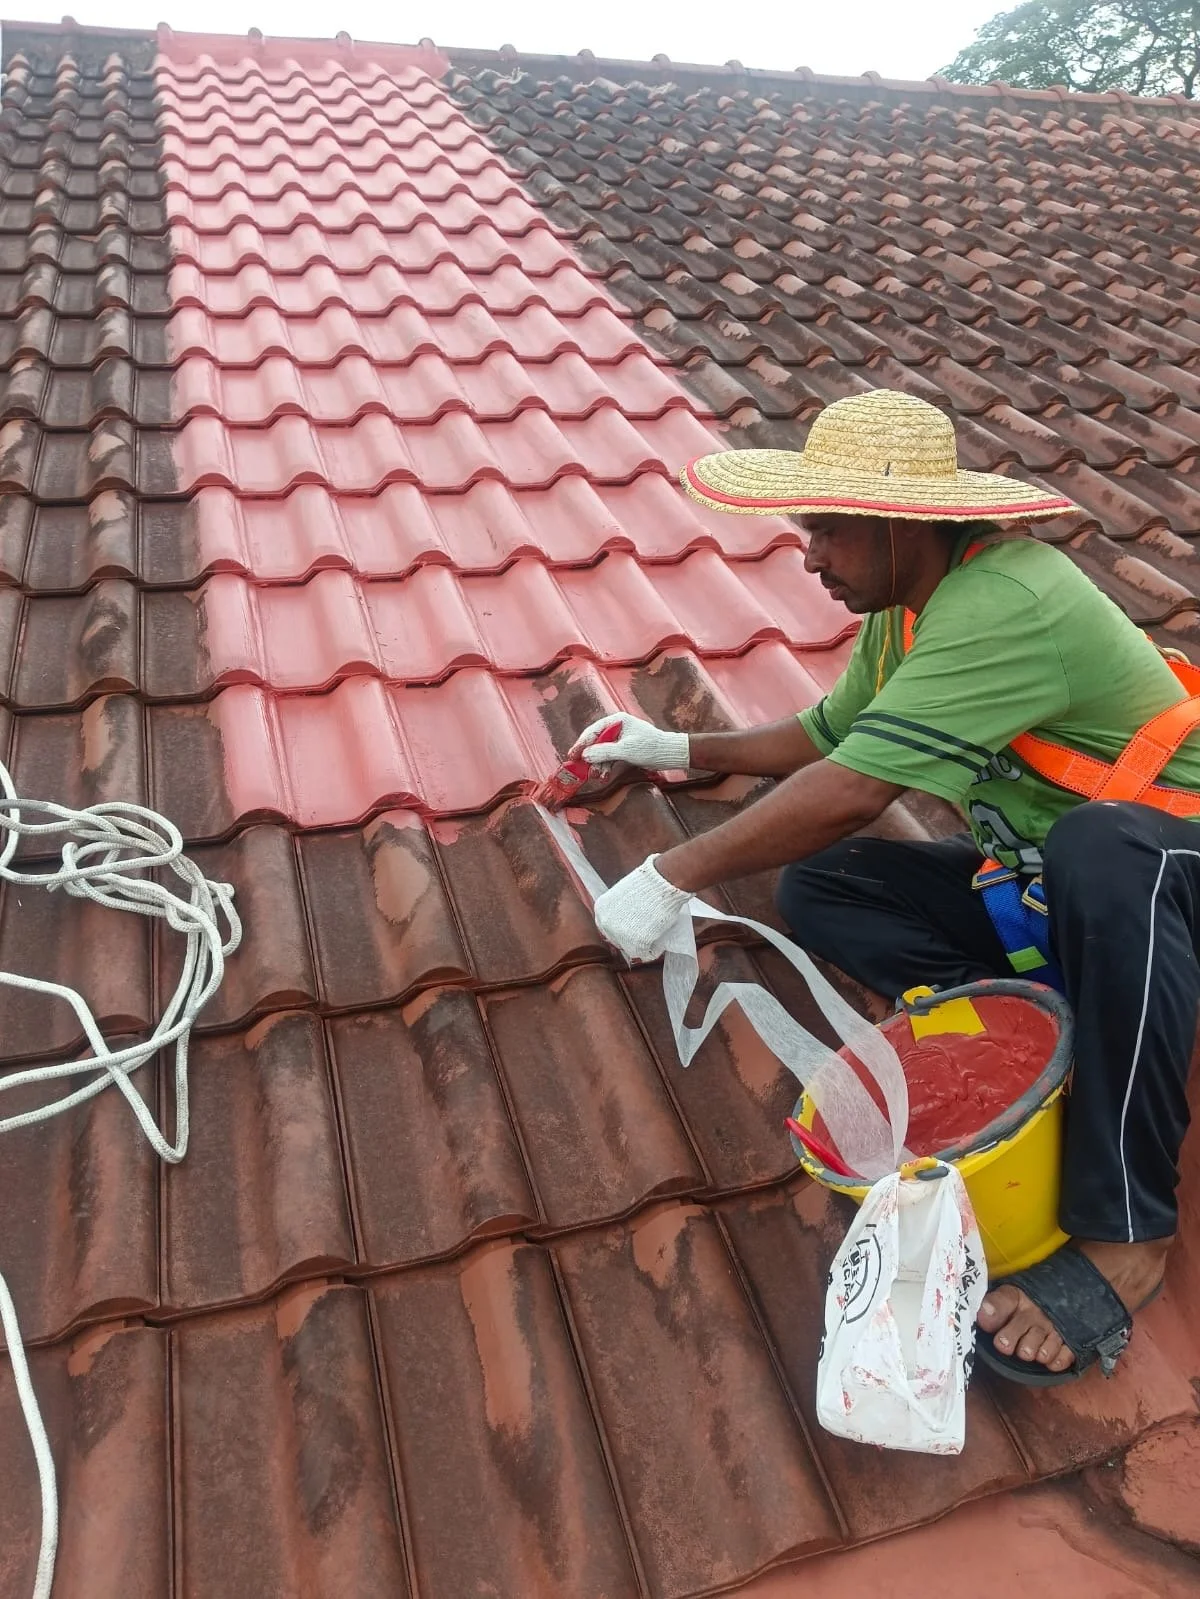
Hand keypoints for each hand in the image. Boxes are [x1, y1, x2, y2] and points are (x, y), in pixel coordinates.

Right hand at [569, 713, 689, 772]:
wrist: (670, 754)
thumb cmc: (650, 747)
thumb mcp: (626, 750)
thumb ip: (604, 752)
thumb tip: (585, 755)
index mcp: (617, 721)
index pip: (593, 731)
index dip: (581, 744)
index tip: (572, 755)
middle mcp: (617, 728)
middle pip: (596, 742)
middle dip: (589, 757)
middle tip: (580, 768)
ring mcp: (621, 739)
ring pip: (602, 752)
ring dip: (598, 764)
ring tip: (596, 776)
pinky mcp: (625, 750)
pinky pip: (610, 757)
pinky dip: (606, 766)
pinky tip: (604, 775)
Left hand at [593, 854, 691, 961]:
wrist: (661, 881)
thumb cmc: (648, 884)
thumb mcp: (624, 895)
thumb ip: (621, 910)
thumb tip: (628, 923)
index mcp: (601, 910)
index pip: (609, 929)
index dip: (624, 930)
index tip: (636, 928)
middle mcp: (606, 924)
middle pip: (619, 941)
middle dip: (633, 939)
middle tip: (648, 932)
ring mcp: (619, 935)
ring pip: (632, 949)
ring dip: (645, 945)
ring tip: (656, 933)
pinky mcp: (636, 943)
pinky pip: (646, 954)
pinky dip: (655, 949)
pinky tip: (661, 937)